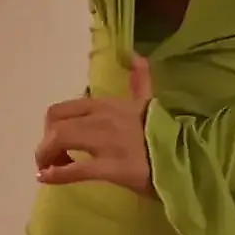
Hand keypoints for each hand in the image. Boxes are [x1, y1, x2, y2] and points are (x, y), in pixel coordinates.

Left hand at [34, 56, 155, 196]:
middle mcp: (101, 119)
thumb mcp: (149, 101)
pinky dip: (55, 175)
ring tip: (50, 169)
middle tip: (51, 159)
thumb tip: (135, 55)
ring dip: (46, 157)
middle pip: (55, 125)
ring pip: (59, 141)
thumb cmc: (166, 132)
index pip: (63, 109)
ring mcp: (105, 143)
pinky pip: (74, 169)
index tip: (56, 141)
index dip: (51, 126)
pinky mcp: (112, 167)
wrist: (189, 157)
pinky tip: (48, 179)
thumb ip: (139, 80)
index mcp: (107, 104)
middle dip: (45, 143)